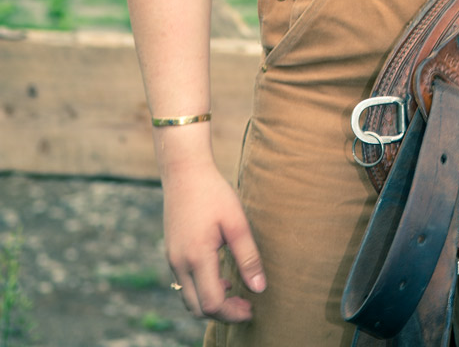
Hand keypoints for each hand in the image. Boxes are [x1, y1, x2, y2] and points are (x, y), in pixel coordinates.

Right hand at [163, 160, 265, 321]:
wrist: (184, 172)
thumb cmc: (214, 193)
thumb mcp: (237, 222)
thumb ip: (248, 257)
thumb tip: (260, 289)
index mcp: (197, 257)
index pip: (212, 304)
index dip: (232, 313)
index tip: (251, 308)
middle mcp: (179, 263)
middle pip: (197, 308)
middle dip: (222, 313)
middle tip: (245, 305)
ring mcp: (172, 259)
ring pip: (188, 298)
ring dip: (210, 302)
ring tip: (234, 291)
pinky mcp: (172, 252)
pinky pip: (184, 283)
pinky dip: (201, 288)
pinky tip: (220, 275)